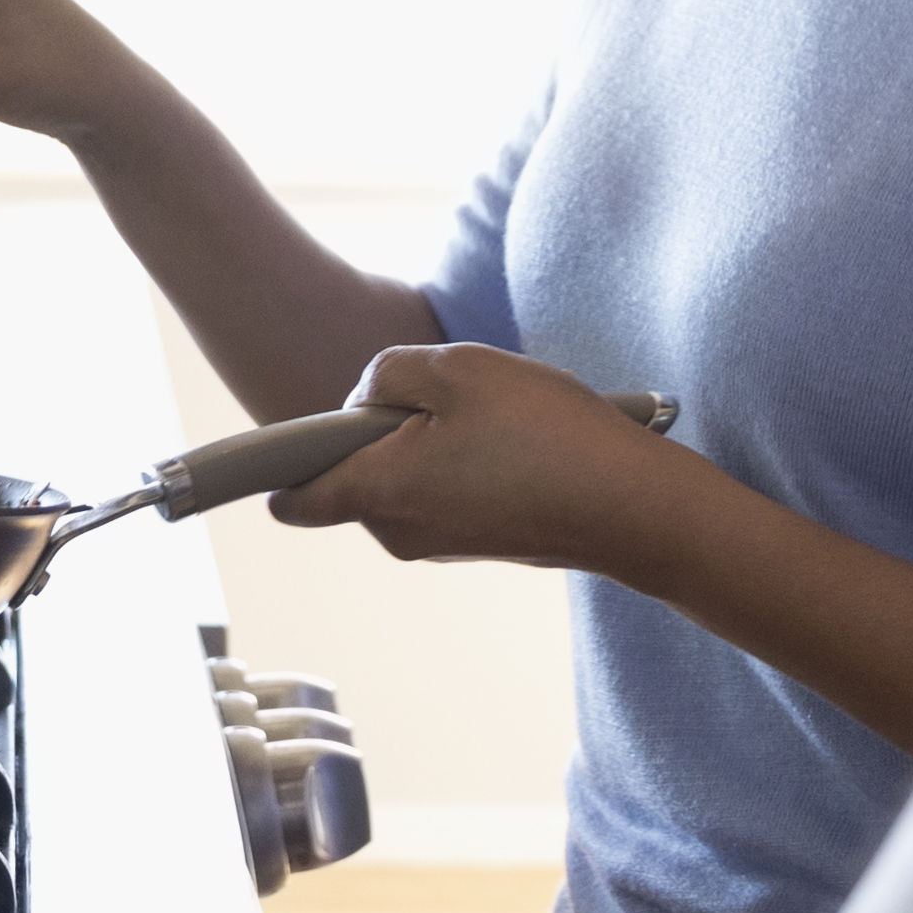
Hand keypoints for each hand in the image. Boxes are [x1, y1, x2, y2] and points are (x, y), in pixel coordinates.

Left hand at [270, 342, 676, 571]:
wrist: (635, 507)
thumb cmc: (546, 436)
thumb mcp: (457, 369)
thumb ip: (387, 374)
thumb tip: (368, 397)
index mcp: (379, 494)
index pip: (294, 498)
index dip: (278, 465)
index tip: (282, 438)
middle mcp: (401, 533)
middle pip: (359, 470)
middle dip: (386, 425)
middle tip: (446, 394)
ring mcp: (443, 543)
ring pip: (410, 472)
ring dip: (438, 435)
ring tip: (499, 416)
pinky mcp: (482, 540)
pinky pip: (451, 486)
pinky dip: (472, 455)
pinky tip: (523, 437)